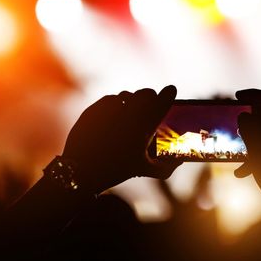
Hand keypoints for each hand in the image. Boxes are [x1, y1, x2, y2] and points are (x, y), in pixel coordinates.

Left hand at [62, 86, 180, 194]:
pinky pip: (110, 99)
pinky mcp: (95, 108)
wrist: (81, 170)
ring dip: (133, 100)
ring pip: (127, 94)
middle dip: (151, 96)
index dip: (169, 93)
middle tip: (152, 103)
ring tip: (132, 110)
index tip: (171, 90)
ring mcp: (111, 108)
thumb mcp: (144, 170)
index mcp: (145, 125)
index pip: (163, 99)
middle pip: (146, 93)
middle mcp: (129, 112)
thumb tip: (179, 161)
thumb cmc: (116, 170)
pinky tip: (115, 114)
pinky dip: (116, 104)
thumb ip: (166, 167)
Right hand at [234, 89, 260, 213]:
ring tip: (238, 149)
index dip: (253, 94)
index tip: (237, 96)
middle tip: (234, 121)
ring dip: (251, 137)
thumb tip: (244, 116)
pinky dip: (256, 151)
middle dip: (249, 117)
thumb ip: (250, 131)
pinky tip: (243, 171)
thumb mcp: (259, 153)